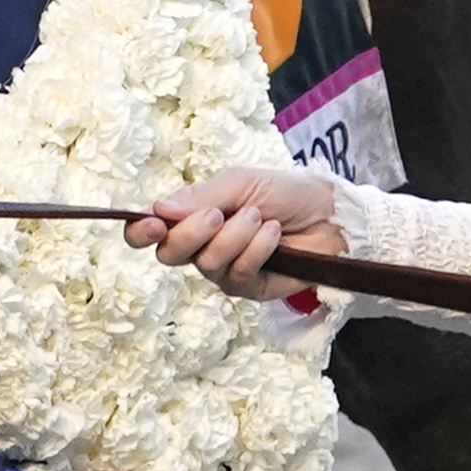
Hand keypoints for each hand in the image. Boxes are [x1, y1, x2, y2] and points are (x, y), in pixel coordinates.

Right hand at [131, 166, 346, 296]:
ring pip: (206, 263)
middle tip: (216, 215)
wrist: (329, 214)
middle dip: (189, 235)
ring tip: (260, 217)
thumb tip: (159, 209)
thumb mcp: (241, 182)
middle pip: (169, 254)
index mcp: (191, 217)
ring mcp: (224, 269)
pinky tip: (274, 235)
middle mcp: (201, 246)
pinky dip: (256, 250)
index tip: (153, 224)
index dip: (141, 232)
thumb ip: (200, 196)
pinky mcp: (250, 288)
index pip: (150, 231)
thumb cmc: (283, 192)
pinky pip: (238, 274)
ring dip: (235, 236)